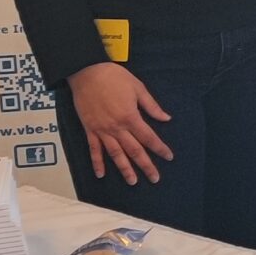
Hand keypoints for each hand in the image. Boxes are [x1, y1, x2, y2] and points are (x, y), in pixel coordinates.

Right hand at [67, 60, 172, 185]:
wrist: (87, 72)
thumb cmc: (113, 77)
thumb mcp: (137, 88)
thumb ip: (151, 106)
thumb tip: (166, 118)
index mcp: (131, 117)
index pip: (149, 137)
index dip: (160, 148)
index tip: (168, 157)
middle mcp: (117, 127)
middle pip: (134, 150)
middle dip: (146, 165)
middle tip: (154, 178)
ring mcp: (102, 130)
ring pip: (115, 154)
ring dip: (124, 169)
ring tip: (132, 181)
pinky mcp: (89, 129)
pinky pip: (94, 149)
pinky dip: (97, 162)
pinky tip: (100, 174)